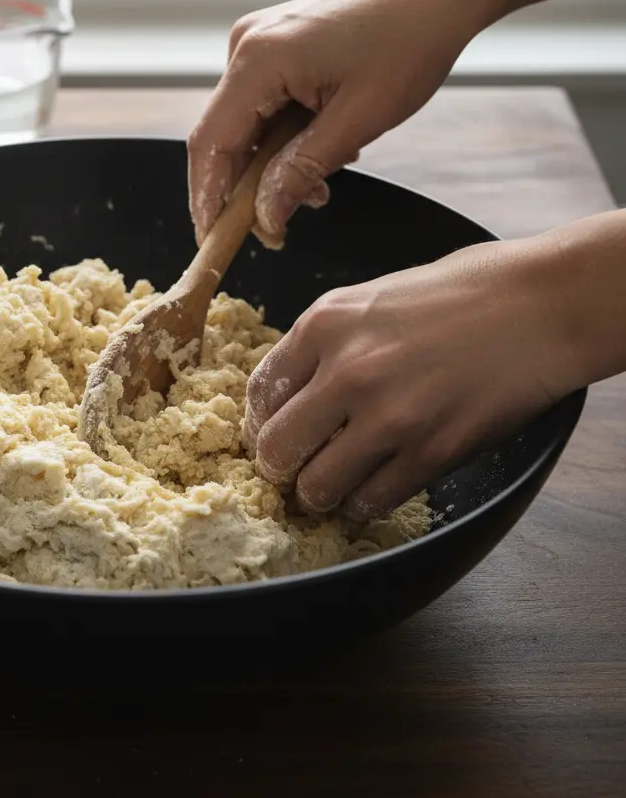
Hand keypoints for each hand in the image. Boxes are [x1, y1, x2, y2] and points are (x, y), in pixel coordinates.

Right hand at [187, 0, 484, 245]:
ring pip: (246, 126)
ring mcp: (258, 43)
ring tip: (323, 178)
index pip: (211, 144)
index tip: (213, 241)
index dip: (207, 198)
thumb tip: (265, 217)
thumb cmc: (409, 42)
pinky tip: (323, 145)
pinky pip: (263, 106)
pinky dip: (284, 137)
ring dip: (273, 163)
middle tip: (278, 225)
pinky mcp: (274, 46)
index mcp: (259, 60)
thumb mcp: (358, 120)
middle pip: (223, 137)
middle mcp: (246, 46)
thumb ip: (301, 171)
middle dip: (247, 187)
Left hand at [243, 237, 577, 519]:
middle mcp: (346, 371)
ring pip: (317, 488)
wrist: (538, 305)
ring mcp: (389, 416)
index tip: (270, 434)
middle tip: (294, 469)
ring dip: (319, 494)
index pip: (258, 393)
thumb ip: (324, 343)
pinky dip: (364, 504)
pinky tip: (372, 489)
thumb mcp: (369, 299)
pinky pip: (372, 501)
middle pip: (276, 449)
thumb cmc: (457, 293)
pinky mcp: (431, 451)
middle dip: (279, 467)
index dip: (259, 424)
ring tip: (332, 486)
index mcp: (323, 324)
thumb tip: (290, 392)